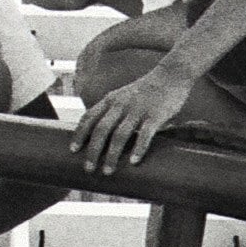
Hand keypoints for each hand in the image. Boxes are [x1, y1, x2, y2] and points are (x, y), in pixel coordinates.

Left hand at [73, 60, 196, 174]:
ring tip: (108, 171)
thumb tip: (102, 138)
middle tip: (88, 168)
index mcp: (110, 100)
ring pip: (120, 135)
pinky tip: (134, 162)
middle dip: (92, 151)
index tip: (73, 151)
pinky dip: (138, 148)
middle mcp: (121, 104)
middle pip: (101, 129)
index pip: (89, 117)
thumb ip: (113, 112)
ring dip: (112, 155)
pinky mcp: (155, 115)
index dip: (80, 134)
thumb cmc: (146, 91)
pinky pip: (145, 133)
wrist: (171, 75)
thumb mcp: (123, 97)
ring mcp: (138, 110)